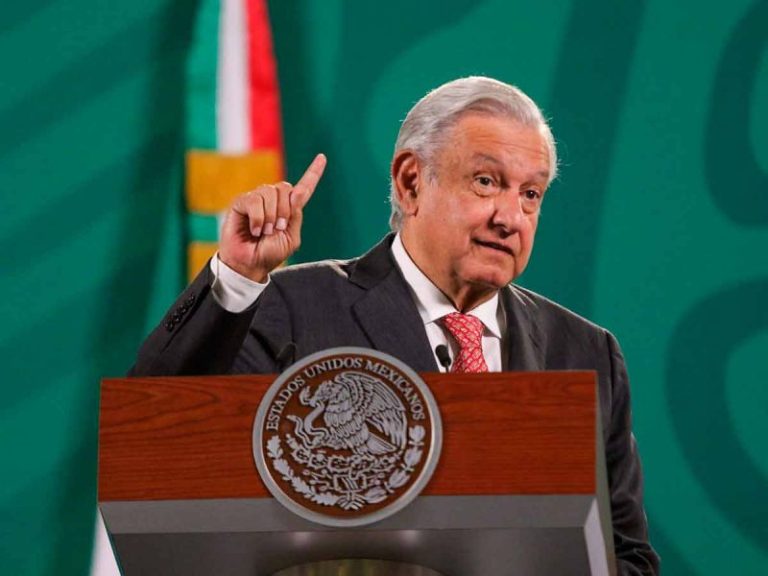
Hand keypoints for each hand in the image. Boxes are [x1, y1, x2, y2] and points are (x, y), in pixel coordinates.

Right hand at [219, 154, 326, 281]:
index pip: (303, 187)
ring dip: (270, 216)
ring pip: (270, 192)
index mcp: (289, 209)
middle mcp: (273, 200)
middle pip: (286, 188)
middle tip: (277, 229)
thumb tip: (296, 191)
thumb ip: (295, 215)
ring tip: (264, 232)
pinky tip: (255, 230)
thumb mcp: (290, 237)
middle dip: (284, 210)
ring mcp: (256, 199)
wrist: (249, 264)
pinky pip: (254, 200)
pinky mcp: (241, 202)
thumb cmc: (269, 254)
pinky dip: (258, 218)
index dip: (313, 173)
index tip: (322, 157)